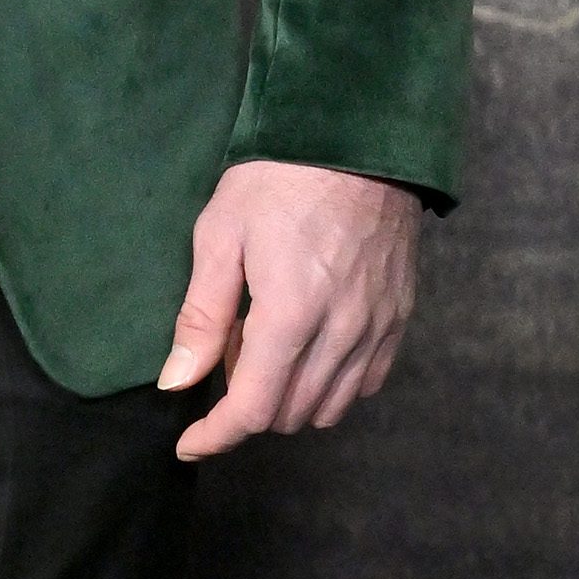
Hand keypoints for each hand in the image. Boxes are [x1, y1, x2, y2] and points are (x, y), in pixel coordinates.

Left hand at [159, 160, 421, 462]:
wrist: (358, 134)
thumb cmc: (279, 177)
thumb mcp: (220, 235)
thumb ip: (201, 317)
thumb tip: (177, 382)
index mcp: (291, 313)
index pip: (254, 408)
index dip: (217, 436)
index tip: (189, 443)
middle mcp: (342, 331)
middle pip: (290, 414)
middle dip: (248, 406)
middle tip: (226, 356)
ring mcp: (378, 326)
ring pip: (330, 407)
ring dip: (290, 398)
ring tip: (266, 347)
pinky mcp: (400, 315)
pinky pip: (366, 382)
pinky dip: (332, 384)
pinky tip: (309, 349)